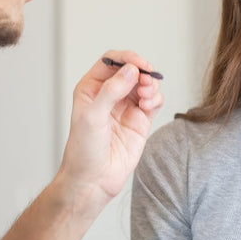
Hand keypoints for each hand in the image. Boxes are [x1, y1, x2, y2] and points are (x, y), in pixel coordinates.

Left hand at [58, 50, 163, 213]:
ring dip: (150, 85)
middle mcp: (109, 94)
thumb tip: (131, 70)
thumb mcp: (93, 116)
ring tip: (148, 96)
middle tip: (146, 82)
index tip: (139, 65)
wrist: (93, 180)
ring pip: (144, 84)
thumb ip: (112, 91)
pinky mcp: (140, 121)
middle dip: (142, 72)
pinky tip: (149, 105)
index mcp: (91, 88)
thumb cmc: (84, 150)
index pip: (111, 62)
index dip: (126, 59)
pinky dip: (156, 98)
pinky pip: (153, 101)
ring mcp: (126, 107)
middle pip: (131, 70)